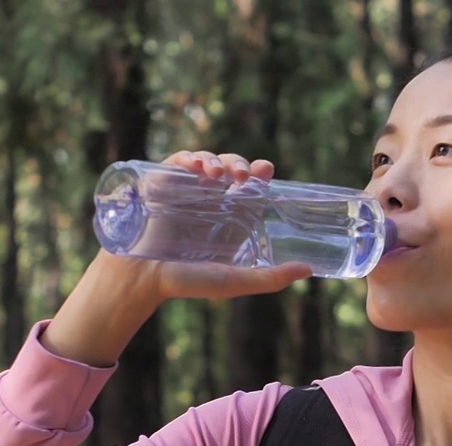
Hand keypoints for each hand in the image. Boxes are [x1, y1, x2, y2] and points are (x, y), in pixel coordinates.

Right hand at [42, 150, 311, 366]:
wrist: (144, 279)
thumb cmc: (187, 282)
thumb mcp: (234, 281)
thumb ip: (270, 278)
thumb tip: (308, 270)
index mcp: (228, 216)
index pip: (249, 186)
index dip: (258, 174)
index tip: (265, 170)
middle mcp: (209, 200)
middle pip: (230, 169)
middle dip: (240, 164)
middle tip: (243, 174)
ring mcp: (185, 190)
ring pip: (207, 161)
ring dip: (218, 159)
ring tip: (221, 173)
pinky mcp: (161, 184)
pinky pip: (177, 161)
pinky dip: (189, 157)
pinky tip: (198, 166)